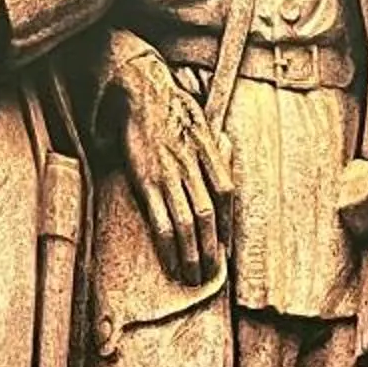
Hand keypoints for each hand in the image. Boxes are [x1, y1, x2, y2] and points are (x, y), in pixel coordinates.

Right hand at [114, 56, 229, 284]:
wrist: (140, 91)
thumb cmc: (168, 104)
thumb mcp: (201, 119)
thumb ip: (213, 143)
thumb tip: (226, 151)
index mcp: (208, 152)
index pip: (225, 194)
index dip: (227, 223)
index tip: (226, 245)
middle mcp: (192, 166)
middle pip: (209, 214)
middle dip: (212, 248)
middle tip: (212, 272)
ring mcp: (170, 175)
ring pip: (189, 222)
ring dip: (193, 253)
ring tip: (193, 275)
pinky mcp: (147, 180)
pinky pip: (162, 220)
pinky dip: (169, 244)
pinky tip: (171, 260)